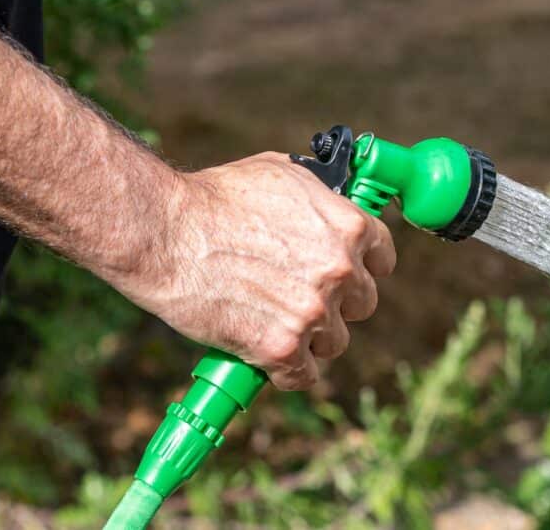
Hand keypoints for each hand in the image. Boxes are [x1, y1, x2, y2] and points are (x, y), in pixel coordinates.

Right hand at [112, 152, 395, 389]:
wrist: (166, 232)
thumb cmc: (216, 196)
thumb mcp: (282, 175)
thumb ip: (319, 197)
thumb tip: (333, 202)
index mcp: (350, 227)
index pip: (384, 258)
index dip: (363, 266)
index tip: (347, 273)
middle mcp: (342, 270)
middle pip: (362, 304)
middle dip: (337, 303)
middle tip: (300, 297)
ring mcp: (315, 312)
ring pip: (334, 342)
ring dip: (310, 338)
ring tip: (274, 322)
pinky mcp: (282, 348)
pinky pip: (302, 375)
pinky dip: (285, 370)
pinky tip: (265, 355)